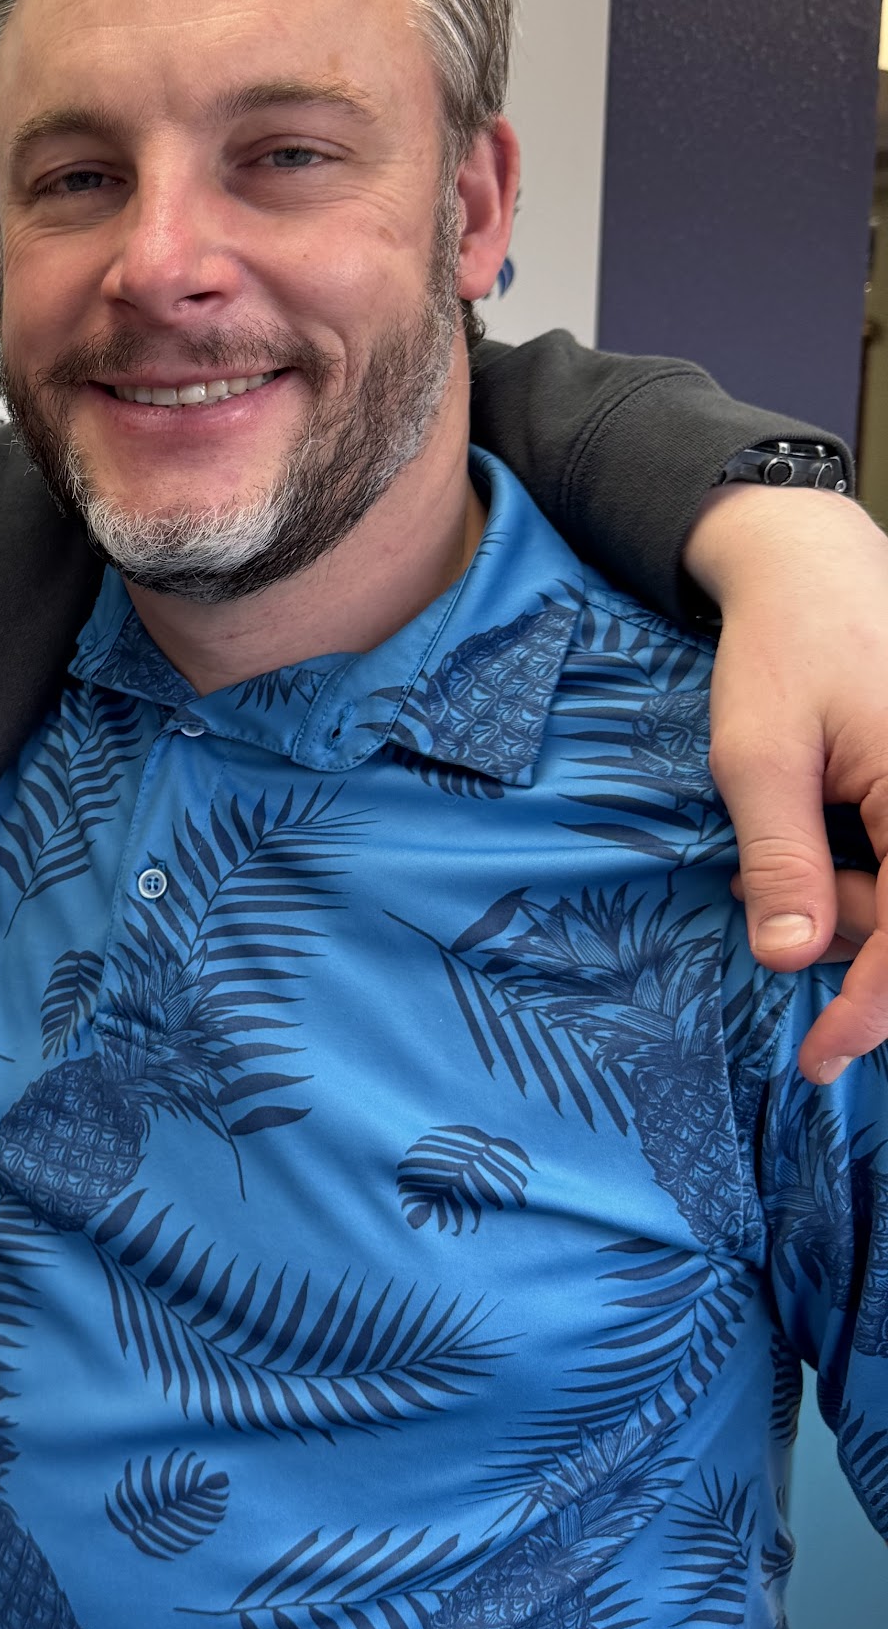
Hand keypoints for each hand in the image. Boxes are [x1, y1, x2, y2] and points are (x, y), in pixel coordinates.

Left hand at [690, 483, 887, 1080]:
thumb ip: (782, 856)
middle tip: (756, 888)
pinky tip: (810, 843)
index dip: (873, 1011)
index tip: (820, 1059)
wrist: (813, 568)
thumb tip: (791, 958)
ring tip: (769, 854)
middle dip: (841, 932)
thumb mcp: (758, 753)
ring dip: (846, 906)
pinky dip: (862, 879)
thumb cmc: (785, 647)